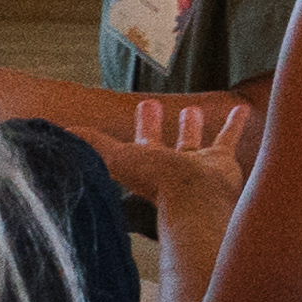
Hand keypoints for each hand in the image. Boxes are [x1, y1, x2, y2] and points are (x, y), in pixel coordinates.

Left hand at [104, 93, 252, 245]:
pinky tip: (240, 109)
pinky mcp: (221, 162)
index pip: (130, 143)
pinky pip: (227, 139)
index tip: (121, 112)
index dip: (125, 128)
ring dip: (190, 126)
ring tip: (192, 110)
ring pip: (192, 141)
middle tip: (149, 103)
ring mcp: (196, 165)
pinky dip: (234, 124)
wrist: (199, 197)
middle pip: (157, 142)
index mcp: (143, 164)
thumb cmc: (159, 181)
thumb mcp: (120, 158)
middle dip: (152, 123)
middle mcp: (168, 166)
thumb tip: (61, 131)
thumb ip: (94, 144)